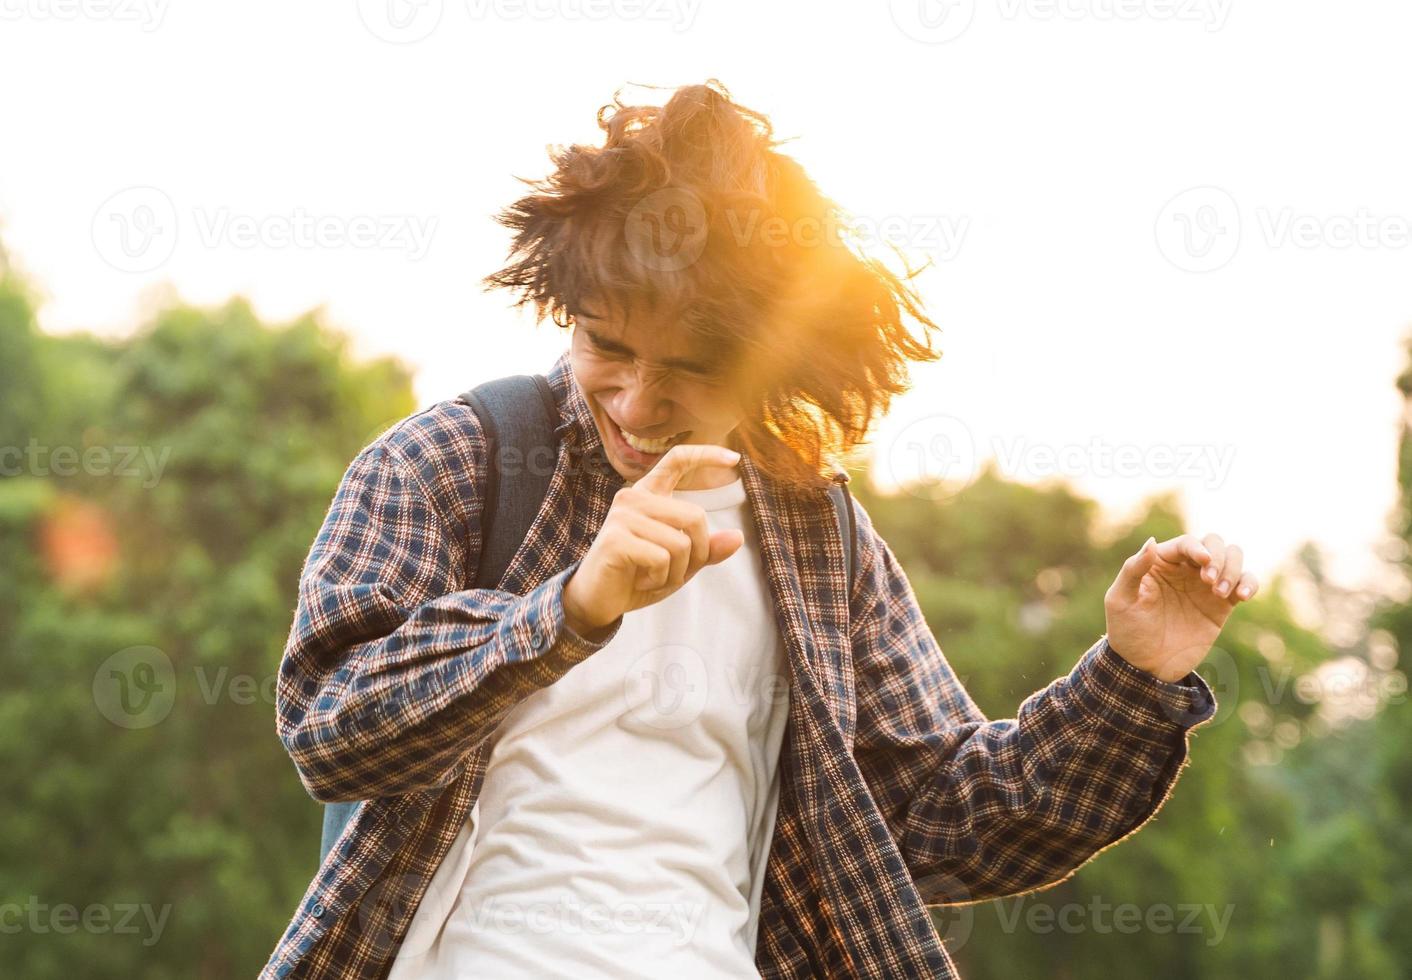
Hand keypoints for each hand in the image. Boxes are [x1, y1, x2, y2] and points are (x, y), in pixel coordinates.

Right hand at [562, 444, 745, 634]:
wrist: (597, 601)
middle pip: (695, 517)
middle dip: (697, 554)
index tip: (734, 458)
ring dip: (676, 572)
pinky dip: (660, 579)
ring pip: (681, 543)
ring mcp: (623, 515)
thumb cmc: (638, 576)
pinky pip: (662, 559)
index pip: (677, 460)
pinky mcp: (616, 538)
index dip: (705, 454)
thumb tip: (738, 537)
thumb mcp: (680, 563)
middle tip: (675, 572)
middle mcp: (634, 497)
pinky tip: (641, 581)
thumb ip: (706, 549)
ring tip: (652, 576)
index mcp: (649, 494)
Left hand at [1104, 533, 1259, 683]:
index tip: (1203, 563)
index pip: (1185, 543)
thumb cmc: (1127, 630)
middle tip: (1209, 581)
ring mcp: (1205, 585)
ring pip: (1233, 557)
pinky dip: (1250, 583)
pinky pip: (1245, 582)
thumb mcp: (1121, 599)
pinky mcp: (1222, 604)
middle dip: (1218, 557)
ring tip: (1220, 593)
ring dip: (1233, 569)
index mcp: (1160, 562)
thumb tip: (1151, 541)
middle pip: (1214, 543)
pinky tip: (1242, 596)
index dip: (1197, 548)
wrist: (1145, 665)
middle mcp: (1185, 568)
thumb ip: (1133, 570)